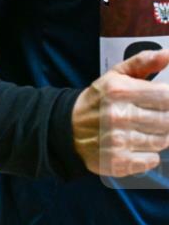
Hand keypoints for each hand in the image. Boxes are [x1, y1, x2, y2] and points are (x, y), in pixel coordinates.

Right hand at [72, 50, 168, 176]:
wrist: (66, 129)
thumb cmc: (98, 101)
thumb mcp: (116, 76)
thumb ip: (143, 62)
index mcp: (120, 92)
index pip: (166, 96)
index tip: (163, 101)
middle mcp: (118, 116)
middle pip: (167, 120)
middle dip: (165, 119)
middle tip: (152, 117)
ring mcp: (117, 141)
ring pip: (162, 141)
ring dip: (158, 137)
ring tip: (142, 131)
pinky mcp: (117, 162)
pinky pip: (152, 160)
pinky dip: (149, 155)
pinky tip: (136, 146)